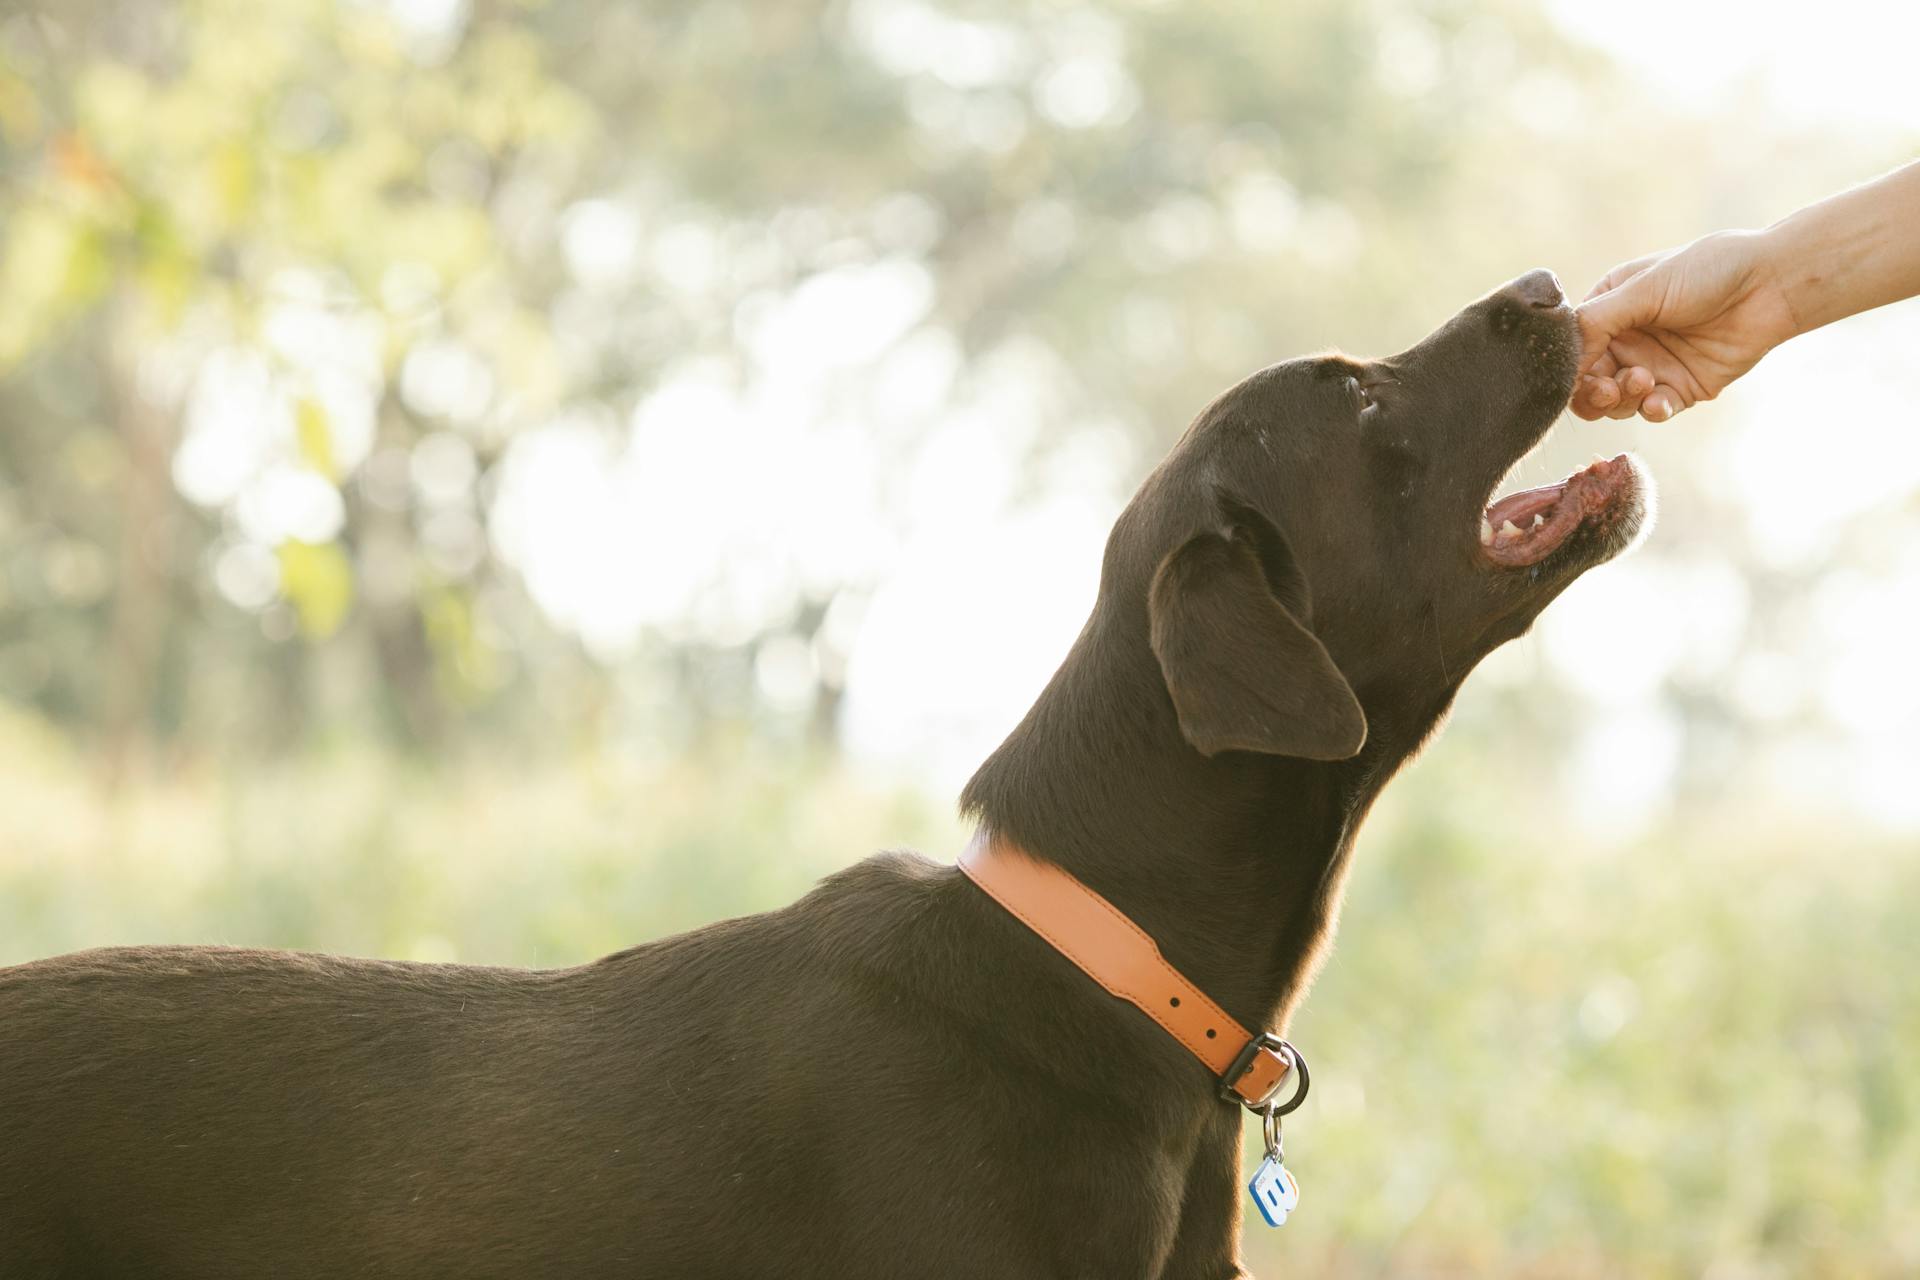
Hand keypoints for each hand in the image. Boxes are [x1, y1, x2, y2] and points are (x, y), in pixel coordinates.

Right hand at [1571, 230, 1799, 422]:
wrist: (1770, 283)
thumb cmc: (1707, 271)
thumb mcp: (1642, 288)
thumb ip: (1596, 321)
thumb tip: (1561, 358)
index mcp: (1609, 310)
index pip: (1572, 348)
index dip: (1569, 367)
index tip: (1573, 376)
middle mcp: (1626, 341)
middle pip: (1587, 383)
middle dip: (1592, 392)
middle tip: (1608, 389)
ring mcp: (1652, 367)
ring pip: (1615, 403)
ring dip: (1623, 399)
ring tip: (1644, 381)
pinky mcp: (1680, 389)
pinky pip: (1653, 410)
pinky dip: (1651, 410)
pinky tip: (1659, 401)